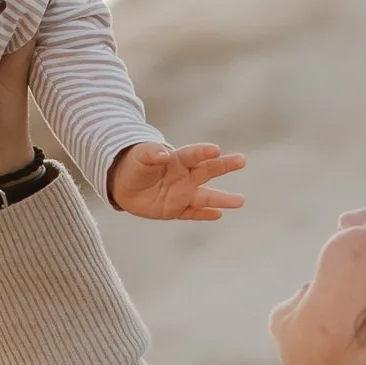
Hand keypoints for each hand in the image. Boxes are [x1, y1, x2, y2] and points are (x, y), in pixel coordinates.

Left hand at [109, 141, 246, 222]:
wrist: (124, 185)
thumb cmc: (135, 165)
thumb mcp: (140, 156)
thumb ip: (151, 153)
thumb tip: (163, 154)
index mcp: (177, 159)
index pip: (193, 155)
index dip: (203, 152)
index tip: (216, 150)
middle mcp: (185, 176)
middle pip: (207, 170)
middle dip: (224, 165)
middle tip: (241, 160)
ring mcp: (182, 193)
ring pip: (205, 196)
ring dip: (222, 199)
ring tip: (240, 201)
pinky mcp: (176, 209)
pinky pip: (192, 212)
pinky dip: (204, 214)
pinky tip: (218, 214)